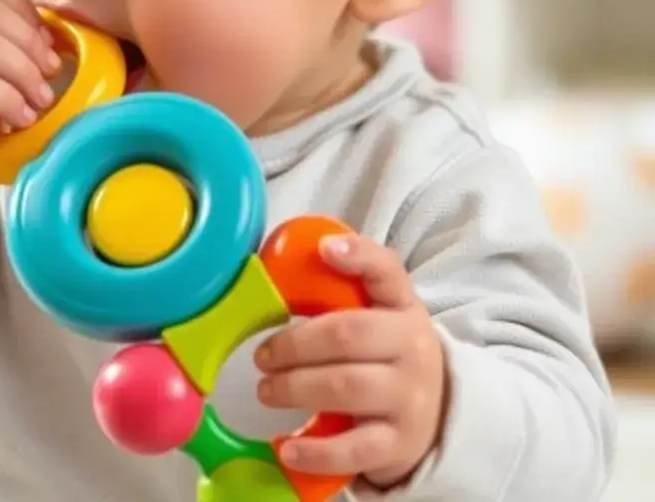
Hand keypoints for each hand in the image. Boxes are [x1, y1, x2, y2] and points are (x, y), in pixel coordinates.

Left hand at [254, 234, 447, 489]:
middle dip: (295, 343)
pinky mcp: (399, 444)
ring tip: (266, 390)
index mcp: (402, 305)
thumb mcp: (377, 315)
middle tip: (262, 355)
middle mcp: (412, 347)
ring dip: (295, 388)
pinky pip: (354, 449)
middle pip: (348, 334)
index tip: (325, 249)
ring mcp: (409, 398)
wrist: (437, 414)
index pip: (387, 270)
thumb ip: (338, 292)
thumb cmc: (387, 354)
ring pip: (346, 387)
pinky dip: (316, 450)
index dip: (358, 256)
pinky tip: (287, 447)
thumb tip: (273, 272)